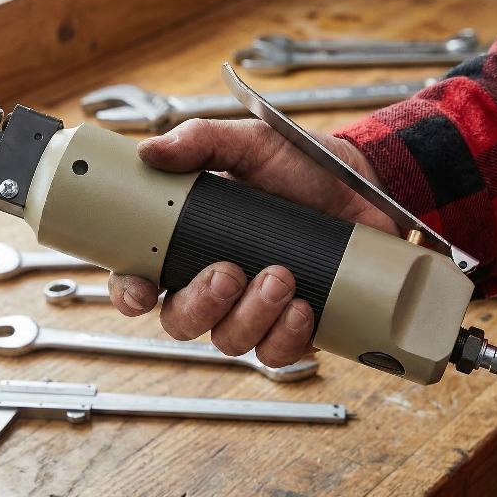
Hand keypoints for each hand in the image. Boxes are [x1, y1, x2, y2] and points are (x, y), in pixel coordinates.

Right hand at [109, 118, 397, 366]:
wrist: (365, 182)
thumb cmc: (302, 165)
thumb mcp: (251, 142)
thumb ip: (201, 141)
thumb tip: (150, 152)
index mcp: (190, 244)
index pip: (141, 281)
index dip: (130, 294)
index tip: (142, 291)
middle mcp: (217, 284)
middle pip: (180, 322)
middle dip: (200, 305)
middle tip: (229, 273)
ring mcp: (255, 309)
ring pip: (229, 341)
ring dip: (251, 315)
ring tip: (282, 275)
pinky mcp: (294, 327)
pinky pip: (277, 354)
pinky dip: (288, 337)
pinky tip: (303, 307)